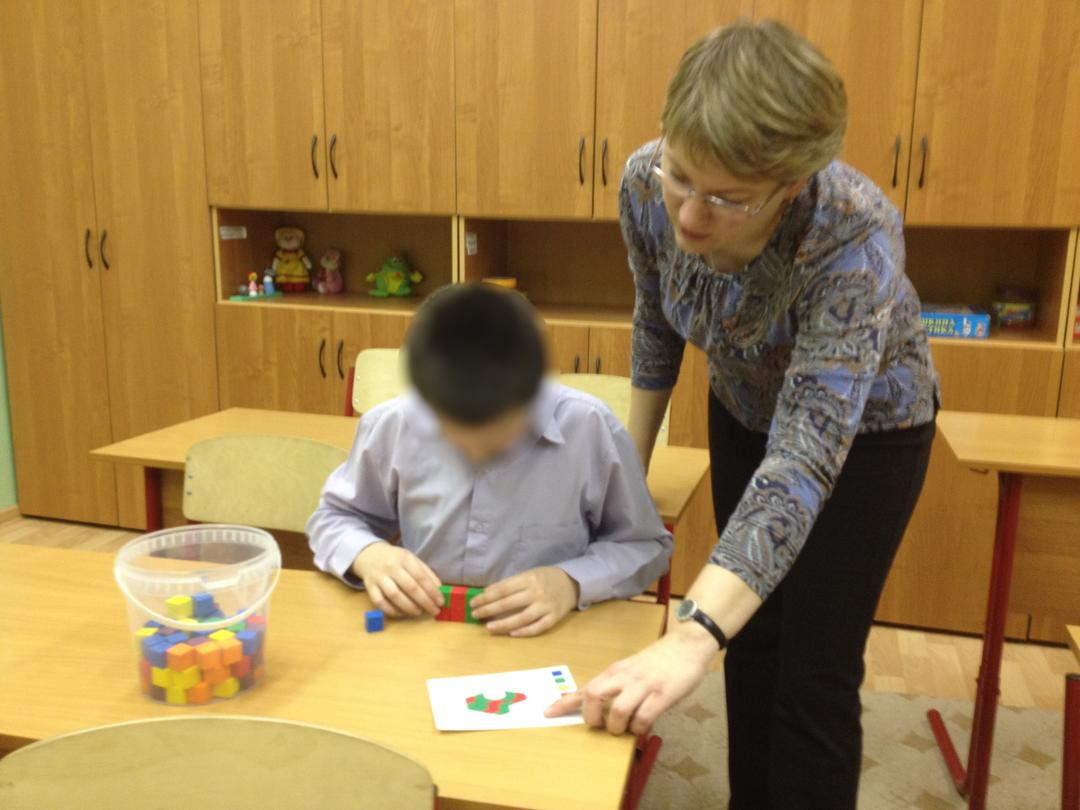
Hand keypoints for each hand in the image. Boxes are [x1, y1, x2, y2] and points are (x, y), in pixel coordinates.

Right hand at [351, 542, 442, 617]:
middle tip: (434, 610)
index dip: (432, 591)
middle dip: (425, 602)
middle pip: (410, 587)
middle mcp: (391, 567)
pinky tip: (403, 613)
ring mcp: (379, 578)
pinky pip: (380, 603)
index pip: (421, 577)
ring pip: (395, 596)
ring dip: (409, 607)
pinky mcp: (370, 588)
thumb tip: (439, 589)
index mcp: (404, 558)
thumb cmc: (396, 560)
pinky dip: (393, 611)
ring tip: (419, 612)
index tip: (440, 602)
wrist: (370, 556)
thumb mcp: (412, 560)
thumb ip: (426, 573)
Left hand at [469, 566, 578, 636]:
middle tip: (475, 615)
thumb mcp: (528, 574)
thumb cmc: (545, 578)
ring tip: (488, 627)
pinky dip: (525, 632)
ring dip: (503, 624)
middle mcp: (537, 592)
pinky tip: (512, 634)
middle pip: (508, 603)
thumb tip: (487, 593)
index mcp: (529, 579)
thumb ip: (510, 584)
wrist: (572, 583)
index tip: (473, 603)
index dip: (486, 597)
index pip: (502, 589)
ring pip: (522, 618)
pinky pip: (538, 627)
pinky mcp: (554, 617)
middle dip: (489, 610)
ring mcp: (546, 606)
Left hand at [544, 623, 717, 734]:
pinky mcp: (662, 695)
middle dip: (592, 717)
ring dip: (617, 726)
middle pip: (594, 696)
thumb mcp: (629, 669)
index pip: (585, 688)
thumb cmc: (657, 661)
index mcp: (615, 672)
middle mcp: (625, 677)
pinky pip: (644, 717)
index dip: (565, 703)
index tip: (548, 713)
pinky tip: (642, 727)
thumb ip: (614, 684)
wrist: (686, 645)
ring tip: (624, 729)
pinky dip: (639, 728)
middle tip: (600, 725)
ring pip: (618, 710)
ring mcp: (643, 685)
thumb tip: (596, 704)